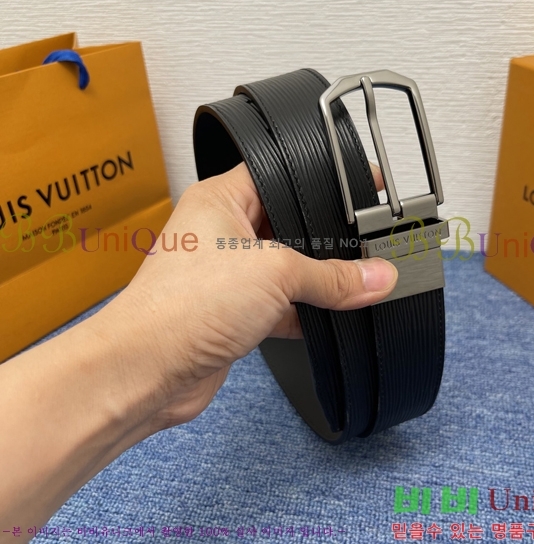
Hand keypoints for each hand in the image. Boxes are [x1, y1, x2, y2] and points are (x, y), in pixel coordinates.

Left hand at [106, 161, 397, 432]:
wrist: (147, 370)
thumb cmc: (182, 304)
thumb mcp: (275, 274)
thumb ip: (331, 276)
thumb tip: (376, 276)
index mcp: (221, 199)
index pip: (280, 174)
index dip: (319, 179)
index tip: (356, 185)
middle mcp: (221, 233)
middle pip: (287, 226)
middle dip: (322, 238)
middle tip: (364, 241)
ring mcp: (226, 274)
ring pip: (285, 269)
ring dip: (314, 281)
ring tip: (355, 281)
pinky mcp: (232, 312)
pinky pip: (279, 305)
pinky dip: (303, 313)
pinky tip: (330, 317)